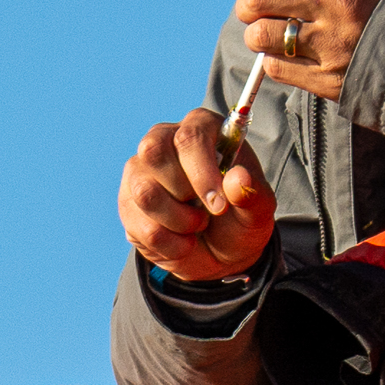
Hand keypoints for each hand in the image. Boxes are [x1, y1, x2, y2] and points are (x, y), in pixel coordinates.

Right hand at [119, 108, 273, 281]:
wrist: (219, 254)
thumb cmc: (239, 220)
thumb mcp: (257, 212)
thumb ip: (251, 194)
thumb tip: (238, 178)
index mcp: (202, 130)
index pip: (190, 136)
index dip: (202, 172)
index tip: (219, 205)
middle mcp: (164, 141)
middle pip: (154, 151)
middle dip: (183, 193)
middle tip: (206, 213)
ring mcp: (140, 171)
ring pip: (145, 192)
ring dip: (178, 221)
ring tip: (196, 226)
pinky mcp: (127, 201)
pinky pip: (138, 223)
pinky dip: (167, 243)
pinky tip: (182, 242)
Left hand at [232, 0, 384, 100]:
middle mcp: (337, 3)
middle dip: (249, 2)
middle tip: (255, 7)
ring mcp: (332, 43)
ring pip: (262, 34)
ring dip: (257, 34)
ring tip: (269, 34)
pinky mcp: (328, 79)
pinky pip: (277, 67)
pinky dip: (274, 61)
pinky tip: (288, 56)